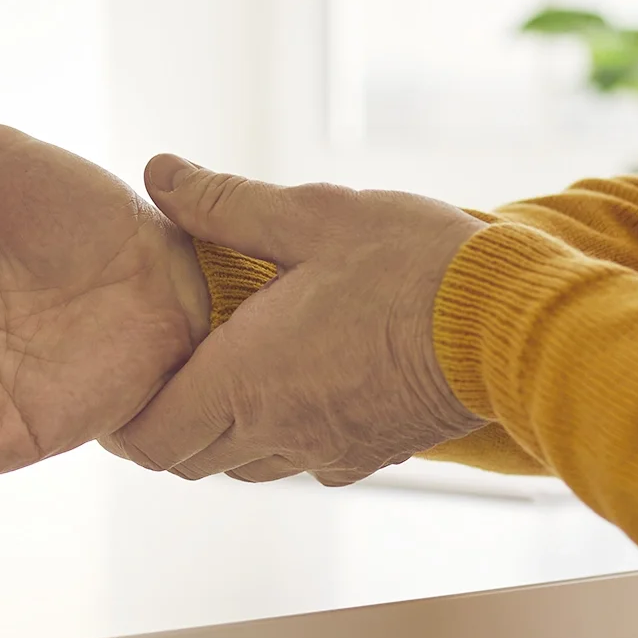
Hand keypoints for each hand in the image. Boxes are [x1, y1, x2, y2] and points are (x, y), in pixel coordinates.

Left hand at [112, 158, 487, 484]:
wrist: (514, 323)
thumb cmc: (412, 264)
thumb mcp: (312, 216)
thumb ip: (225, 203)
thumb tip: (159, 173)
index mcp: (246, 382)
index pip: (151, 439)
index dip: (123, 419)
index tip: (123, 377)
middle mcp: (280, 433)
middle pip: (190, 459)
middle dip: (168, 420)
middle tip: (171, 360)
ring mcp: (330, 452)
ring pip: (247, 463)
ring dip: (226, 427)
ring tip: (233, 362)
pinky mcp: (375, 454)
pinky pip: (305, 460)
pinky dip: (284, 431)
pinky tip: (303, 375)